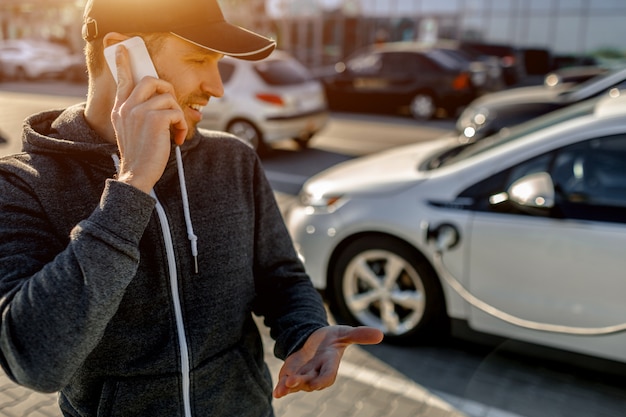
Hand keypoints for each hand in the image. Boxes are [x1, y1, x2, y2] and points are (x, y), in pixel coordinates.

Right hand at [110, 44, 187, 192]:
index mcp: (120, 108)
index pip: (122, 80)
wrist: (137, 174)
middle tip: (172, 108)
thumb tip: (156, 100)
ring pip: (168, 98)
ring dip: (178, 115)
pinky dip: (181, 125)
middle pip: (150, 80)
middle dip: (167, 89)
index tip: (122, 49)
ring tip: (174, 131)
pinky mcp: (154, 120)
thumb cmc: (139, 154)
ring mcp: (139, 112)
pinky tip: (176, 139)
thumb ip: (136, 113)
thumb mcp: (130, 130)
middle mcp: (127, 107)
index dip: (123, 63)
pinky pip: (176, 112)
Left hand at [273, 325, 383, 397]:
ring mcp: (304, 375)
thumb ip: (360, 335)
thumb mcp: (345, 333)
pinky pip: (286, 384)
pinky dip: (281, 388)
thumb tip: (381, 334)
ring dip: (289, 386)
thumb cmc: (332, 338)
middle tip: (293, 381)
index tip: (316, 383)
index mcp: (330, 364)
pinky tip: (276, 392)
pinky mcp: (292, 375)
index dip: (322, 379)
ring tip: (282, 388)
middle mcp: (317, 373)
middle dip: (302, 382)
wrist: (314, 340)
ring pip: (297, 384)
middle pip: (310, 381)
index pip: (327, 375)